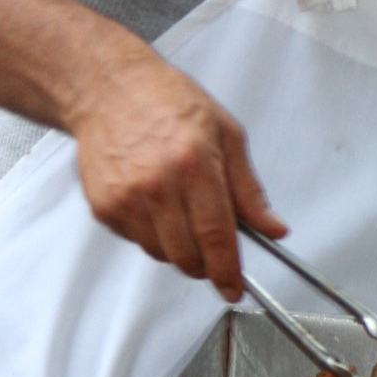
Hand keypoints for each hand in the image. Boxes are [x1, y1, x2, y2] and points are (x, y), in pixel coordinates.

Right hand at [70, 45, 285, 300]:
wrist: (108, 89)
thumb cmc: (167, 101)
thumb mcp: (226, 133)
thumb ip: (249, 188)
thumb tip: (272, 227)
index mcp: (194, 163)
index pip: (216, 235)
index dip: (228, 270)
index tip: (233, 287)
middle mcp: (158, 184)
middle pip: (187, 255)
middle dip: (205, 263)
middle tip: (212, 249)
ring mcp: (126, 197)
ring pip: (160, 253)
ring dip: (178, 247)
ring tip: (180, 209)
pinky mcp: (103, 206)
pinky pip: (136, 241)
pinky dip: (151, 233)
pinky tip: (154, 201)